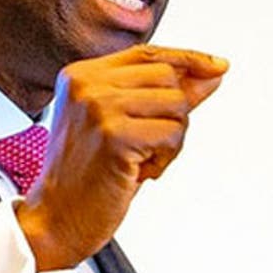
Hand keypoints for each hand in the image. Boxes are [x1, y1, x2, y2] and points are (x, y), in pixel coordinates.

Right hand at [15, 44, 227, 270]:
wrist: (56, 219)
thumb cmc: (87, 176)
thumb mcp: (122, 125)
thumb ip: (163, 95)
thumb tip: (212, 71)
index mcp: (81, 75)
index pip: (147, 53)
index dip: (187, 58)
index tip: (217, 65)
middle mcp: (86, 84)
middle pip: (167, 77)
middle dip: (173, 114)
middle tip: (148, 146)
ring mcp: (99, 107)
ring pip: (176, 105)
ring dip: (171, 140)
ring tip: (141, 161)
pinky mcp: (115, 135)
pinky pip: (173, 134)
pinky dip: (166, 159)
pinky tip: (139, 172)